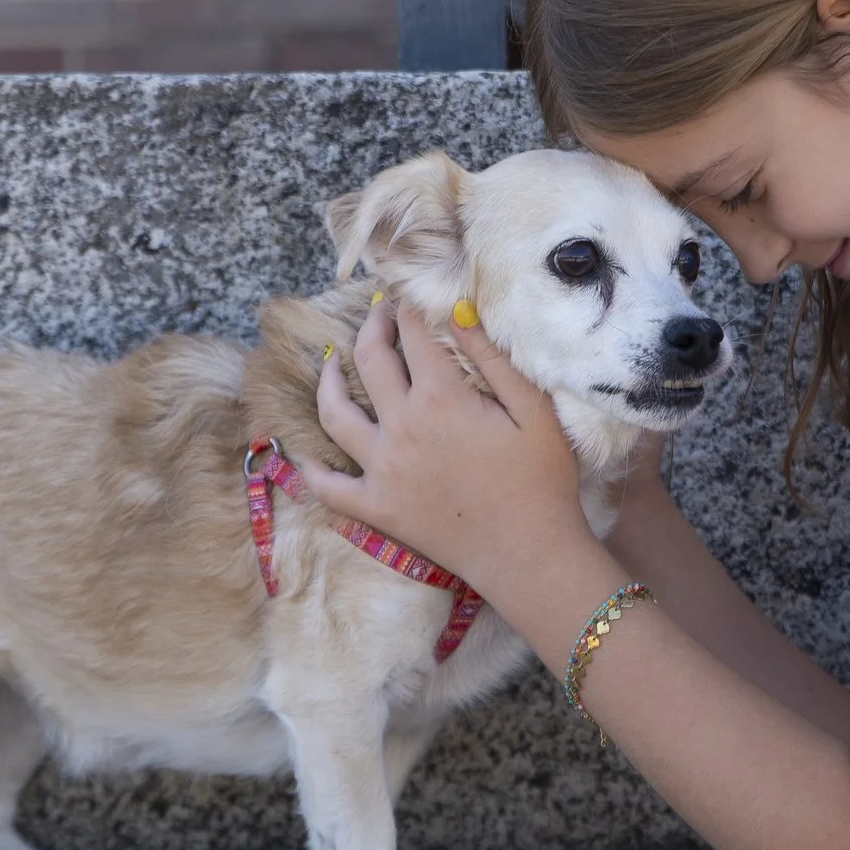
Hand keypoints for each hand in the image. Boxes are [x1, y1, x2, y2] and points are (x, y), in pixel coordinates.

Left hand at [303, 296, 595, 592]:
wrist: (527, 554)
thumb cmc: (542, 480)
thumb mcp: (534, 410)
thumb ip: (494, 357)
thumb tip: (459, 310)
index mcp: (440, 398)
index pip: (414, 335)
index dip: (411, 308)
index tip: (411, 295)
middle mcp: (400, 427)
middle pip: (370, 360)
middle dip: (373, 327)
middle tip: (380, 314)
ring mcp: (380, 469)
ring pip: (334, 413)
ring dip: (327, 380)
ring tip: (331, 361)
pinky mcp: (376, 508)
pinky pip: (329, 485)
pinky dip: (312, 468)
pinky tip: (307, 453)